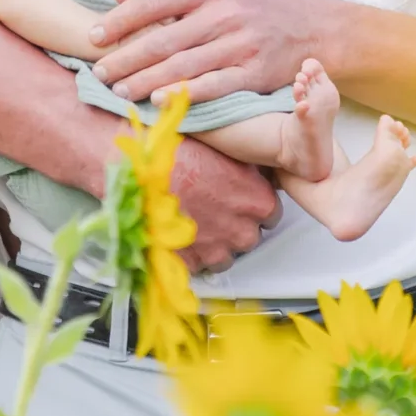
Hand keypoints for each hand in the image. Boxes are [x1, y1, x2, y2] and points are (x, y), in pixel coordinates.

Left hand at [90, 0, 335, 105]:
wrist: (314, 26)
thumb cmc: (256, 1)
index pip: (155, 0)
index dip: (120, 20)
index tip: (93, 36)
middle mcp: (226, 11)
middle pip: (164, 38)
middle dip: (125, 58)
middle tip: (98, 72)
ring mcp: (242, 43)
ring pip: (183, 66)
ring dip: (145, 81)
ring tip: (119, 91)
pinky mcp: (255, 72)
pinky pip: (213, 86)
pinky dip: (184, 94)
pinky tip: (159, 101)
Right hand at [169, 134, 280, 272]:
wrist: (144, 173)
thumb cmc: (181, 154)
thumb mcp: (226, 150)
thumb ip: (247, 168)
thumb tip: (255, 170)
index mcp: (258, 201)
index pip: (272, 213)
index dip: (254, 205)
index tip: (242, 200)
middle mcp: (242, 230)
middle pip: (250, 237)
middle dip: (236, 227)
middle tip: (214, 209)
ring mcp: (218, 250)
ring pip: (226, 256)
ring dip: (215, 244)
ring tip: (196, 223)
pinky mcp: (192, 263)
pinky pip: (199, 265)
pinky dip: (192, 254)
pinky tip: (181, 233)